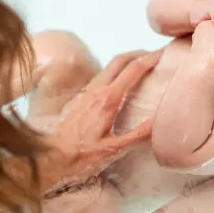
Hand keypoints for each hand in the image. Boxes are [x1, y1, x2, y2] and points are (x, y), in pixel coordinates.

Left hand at [41, 49, 162, 189]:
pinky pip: (100, 78)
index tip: (165, 54)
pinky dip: (116, 73)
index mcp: (108, 100)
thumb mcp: (115, 149)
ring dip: (127, 62)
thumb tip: (161, 120)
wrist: (49, 159)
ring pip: (109, 67)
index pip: (133, 69)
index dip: (151, 58)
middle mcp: (96, 90)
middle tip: (156, 55)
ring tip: (142, 67)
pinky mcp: (78, 99)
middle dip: (139, 53)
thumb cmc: (82, 156)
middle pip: (120, 60)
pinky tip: (121, 85)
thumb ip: (139, 134)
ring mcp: (85, 93)